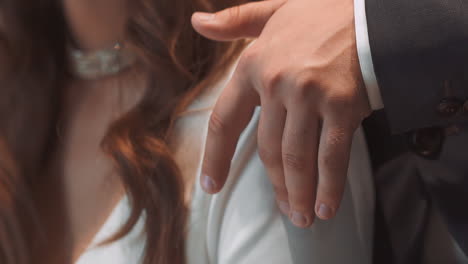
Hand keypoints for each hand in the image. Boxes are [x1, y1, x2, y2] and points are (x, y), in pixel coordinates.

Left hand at [192, 0, 370, 227]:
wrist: (372, 13)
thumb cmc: (322, 15)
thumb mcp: (272, 11)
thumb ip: (233, 22)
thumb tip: (198, 23)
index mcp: (252, 65)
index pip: (225, 121)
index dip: (215, 158)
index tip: (211, 186)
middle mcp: (275, 84)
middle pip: (268, 150)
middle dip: (276, 186)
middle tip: (284, 211)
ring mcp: (308, 96)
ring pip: (296, 159)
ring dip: (299, 193)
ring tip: (303, 216)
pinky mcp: (340, 106)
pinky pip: (331, 156)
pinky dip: (329, 186)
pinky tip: (327, 206)